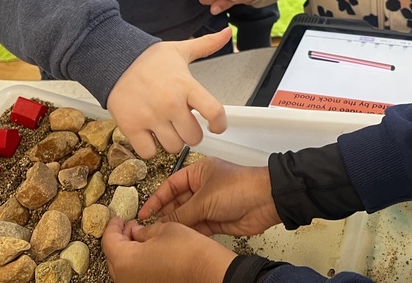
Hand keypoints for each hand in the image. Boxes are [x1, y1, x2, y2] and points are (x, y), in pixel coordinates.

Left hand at [103, 216, 234, 282]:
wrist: (206, 270)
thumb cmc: (187, 251)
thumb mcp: (162, 228)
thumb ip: (143, 230)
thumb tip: (136, 232)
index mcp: (125, 260)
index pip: (109, 240)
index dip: (113, 226)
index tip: (118, 219)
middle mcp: (125, 278)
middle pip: (113, 256)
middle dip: (120, 238)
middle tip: (130, 225)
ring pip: (123, 267)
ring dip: (128, 251)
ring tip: (141, 238)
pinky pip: (134, 275)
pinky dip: (137, 263)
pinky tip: (149, 252)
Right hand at [107, 31, 231, 158]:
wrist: (113, 60)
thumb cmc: (147, 59)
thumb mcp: (180, 50)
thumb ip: (206, 44)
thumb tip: (225, 33)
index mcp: (185, 85)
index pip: (214, 111)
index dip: (220, 124)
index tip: (217, 126)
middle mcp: (170, 103)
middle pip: (194, 137)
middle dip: (192, 133)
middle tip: (184, 124)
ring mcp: (150, 117)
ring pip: (174, 147)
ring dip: (172, 141)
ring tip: (167, 128)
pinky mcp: (131, 127)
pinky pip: (149, 152)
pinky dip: (150, 148)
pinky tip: (150, 134)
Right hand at [140, 156, 281, 237]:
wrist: (266, 201)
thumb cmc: (241, 186)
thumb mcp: (204, 198)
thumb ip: (181, 212)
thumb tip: (162, 222)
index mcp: (199, 172)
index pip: (171, 184)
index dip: (157, 198)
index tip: (145, 211)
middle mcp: (203, 187)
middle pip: (177, 202)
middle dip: (165, 214)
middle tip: (150, 227)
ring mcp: (210, 204)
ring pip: (187, 216)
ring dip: (177, 225)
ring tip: (162, 235)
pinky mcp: (217, 219)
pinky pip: (197, 227)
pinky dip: (189, 233)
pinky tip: (180, 238)